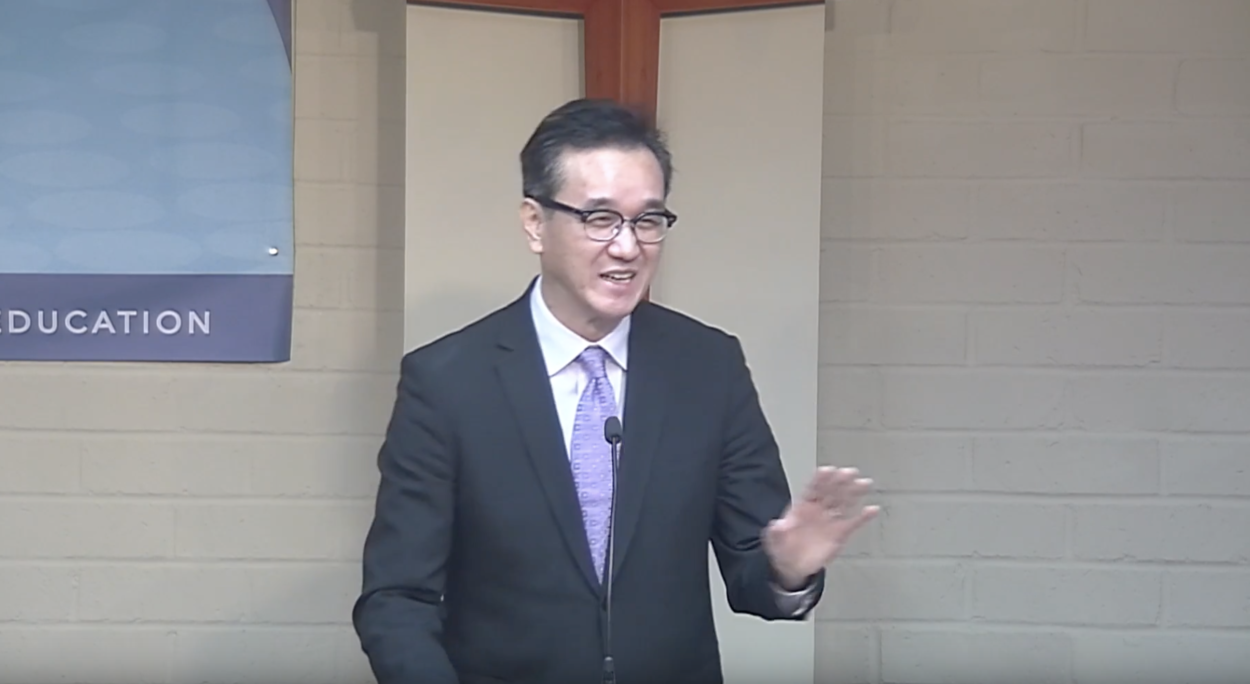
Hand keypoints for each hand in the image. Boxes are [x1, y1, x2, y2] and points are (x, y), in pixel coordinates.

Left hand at [762, 466, 878, 589]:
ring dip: (854, 493)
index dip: (820, 480)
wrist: (793, 566)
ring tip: (864, 483)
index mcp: (802, 507)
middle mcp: (818, 510)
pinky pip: (853, 523)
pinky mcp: (840, 533)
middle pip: (831, 492)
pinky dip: (863, 517)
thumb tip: (777, 524)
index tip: (827, 470)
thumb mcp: (774, 540)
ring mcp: (830, 521)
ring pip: (844, 503)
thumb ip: (776, 532)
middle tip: (849, 472)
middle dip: (839, 482)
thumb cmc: (783, 548)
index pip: (812, 490)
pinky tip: (872, 509)